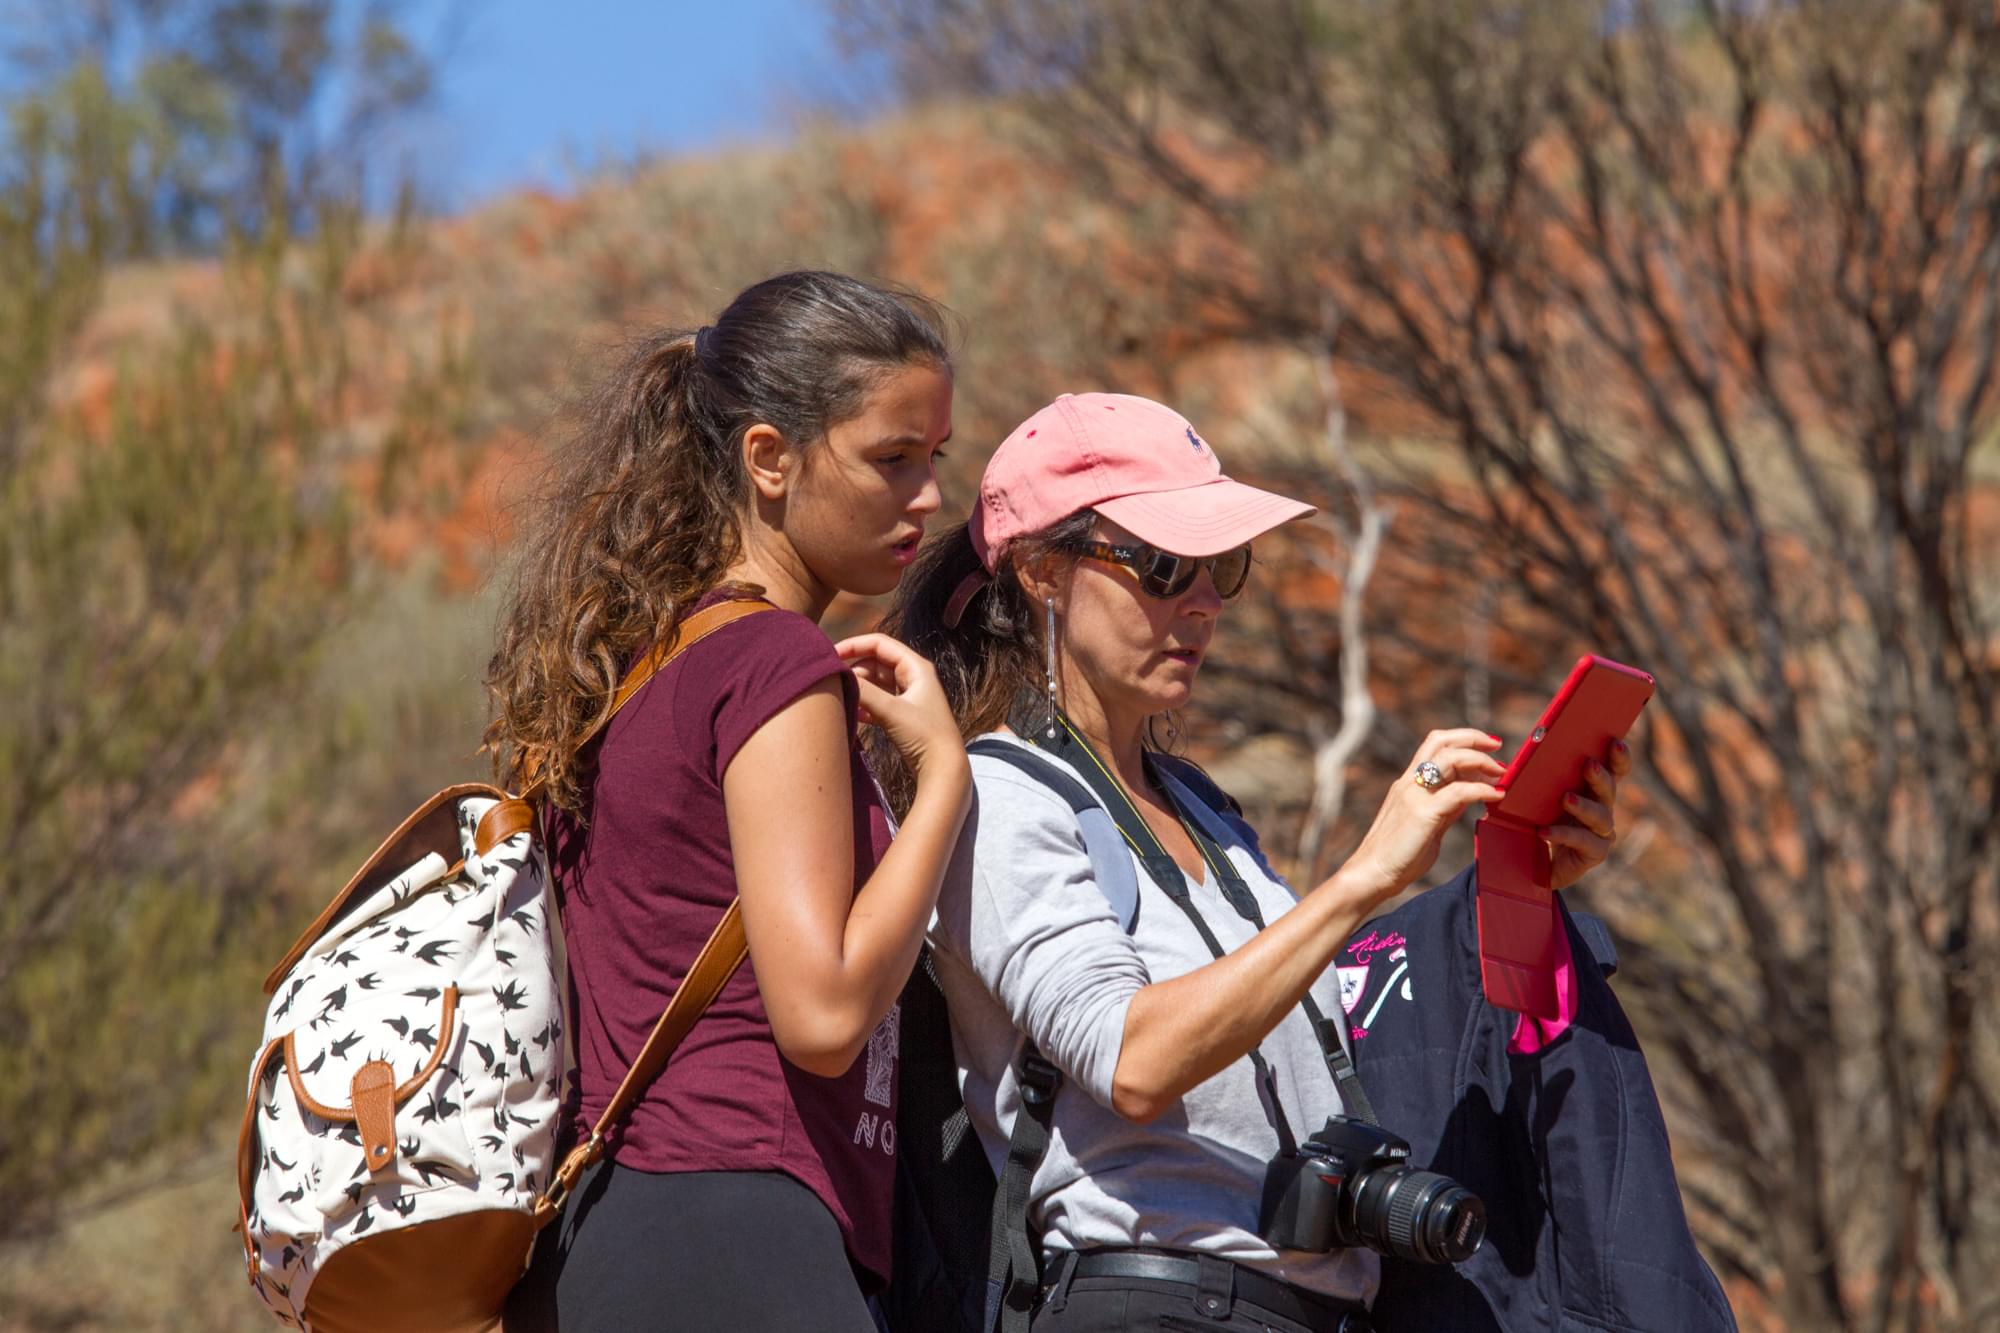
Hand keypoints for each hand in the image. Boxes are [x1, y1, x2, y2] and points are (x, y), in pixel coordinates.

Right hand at [833, 633, 964, 783]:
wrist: (944, 769)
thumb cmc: (924, 735)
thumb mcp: (891, 711)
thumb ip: (864, 692)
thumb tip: (837, 675)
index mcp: (916, 667)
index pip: (880, 643)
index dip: (854, 645)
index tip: (831, 655)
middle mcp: (913, 677)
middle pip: (875, 663)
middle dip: (855, 671)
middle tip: (835, 685)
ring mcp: (909, 697)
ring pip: (876, 683)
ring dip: (860, 689)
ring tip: (842, 699)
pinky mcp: (904, 715)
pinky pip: (879, 702)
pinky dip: (866, 705)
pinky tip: (854, 715)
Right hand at [1339, 729, 1506, 904]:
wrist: (1371, 874)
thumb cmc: (1398, 855)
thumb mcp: (1428, 822)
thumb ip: (1447, 806)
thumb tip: (1470, 794)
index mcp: (1408, 783)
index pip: (1435, 745)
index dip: (1463, 739)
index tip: (1487, 748)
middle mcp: (1410, 782)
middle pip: (1441, 741)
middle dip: (1474, 738)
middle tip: (1497, 748)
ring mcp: (1415, 795)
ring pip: (1450, 758)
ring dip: (1480, 760)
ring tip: (1499, 772)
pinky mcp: (1423, 813)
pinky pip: (1459, 792)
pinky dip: (1482, 789)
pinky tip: (1495, 795)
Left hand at [1546, 738, 1630, 889]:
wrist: (1533, 863)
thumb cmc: (1536, 822)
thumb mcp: (1534, 797)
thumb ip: (1535, 778)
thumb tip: (1519, 754)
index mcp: (1592, 790)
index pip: (1612, 770)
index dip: (1618, 757)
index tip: (1614, 742)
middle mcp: (1602, 809)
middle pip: (1609, 790)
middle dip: (1601, 777)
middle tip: (1589, 765)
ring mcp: (1601, 833)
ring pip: (1600, 816)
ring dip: (1584, 806)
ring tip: (1566, 798)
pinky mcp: (1594, 853)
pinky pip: (1582, 842)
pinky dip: (1563, 834)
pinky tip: (1544, 831)